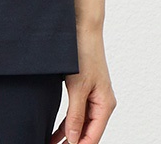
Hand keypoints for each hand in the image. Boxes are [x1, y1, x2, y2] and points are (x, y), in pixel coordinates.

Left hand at [50, 25, 116, 143]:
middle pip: (88, 132)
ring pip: (81, 124)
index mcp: (105, 105)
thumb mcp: (78, 87)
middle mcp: (101, 104)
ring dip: (68, 135)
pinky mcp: (84, 91)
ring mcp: (93, 98)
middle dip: (73, 142)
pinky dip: (66, 123)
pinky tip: (56, 133)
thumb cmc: (84, 54)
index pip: (93, 136)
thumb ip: (75, 114)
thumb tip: (73, 139)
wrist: (82, 28)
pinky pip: (76, 113)